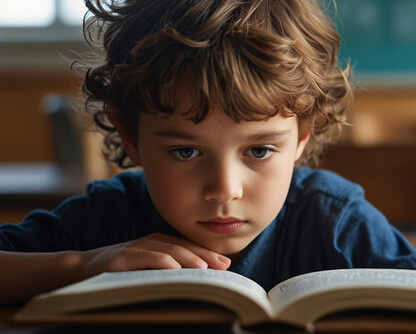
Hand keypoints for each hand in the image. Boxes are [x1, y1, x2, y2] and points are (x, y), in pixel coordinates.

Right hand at [78, 233, 230, 278]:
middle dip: (205, 256)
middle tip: (224, 266)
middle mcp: (151, 242)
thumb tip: (197, 279)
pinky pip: (145, 258)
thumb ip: (169, 271)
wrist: (81, 269)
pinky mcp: (122, 257)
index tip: (227, 265)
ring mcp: (136, 248)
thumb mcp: (148, 270)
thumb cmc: (120, 271)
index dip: (208, 254)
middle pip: (183, 247)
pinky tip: (174, 269)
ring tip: (205, 268)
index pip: (189, 248)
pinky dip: (161, 262)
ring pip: (168, 251)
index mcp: (159, 244)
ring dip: (188, 259)